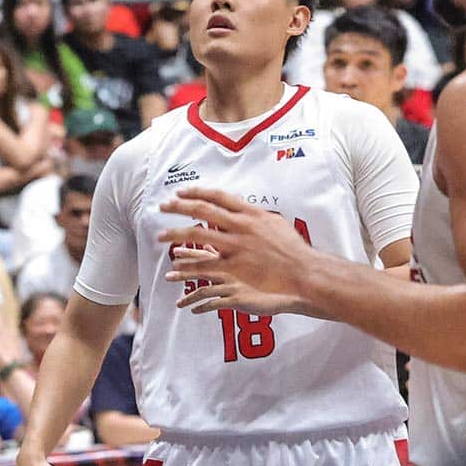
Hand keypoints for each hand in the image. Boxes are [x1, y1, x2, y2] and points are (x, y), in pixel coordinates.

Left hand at [160, 187, 317, 315]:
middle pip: (202, 211)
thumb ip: (256, 216)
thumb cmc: (294, 250)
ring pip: (197, 236)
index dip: (197, 192)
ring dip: (175, 235)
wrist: (305, 273)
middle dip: (179, 207)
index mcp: (250, 214)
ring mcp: (236, 247)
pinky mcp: (234, 268)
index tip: (181, 192)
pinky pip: (204, 265)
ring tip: (160, 236)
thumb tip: (244, 209)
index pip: (218, 196)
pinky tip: (175, 266)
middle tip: (163, 206)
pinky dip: (188, 266)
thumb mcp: (276, 224)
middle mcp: (241, 227)